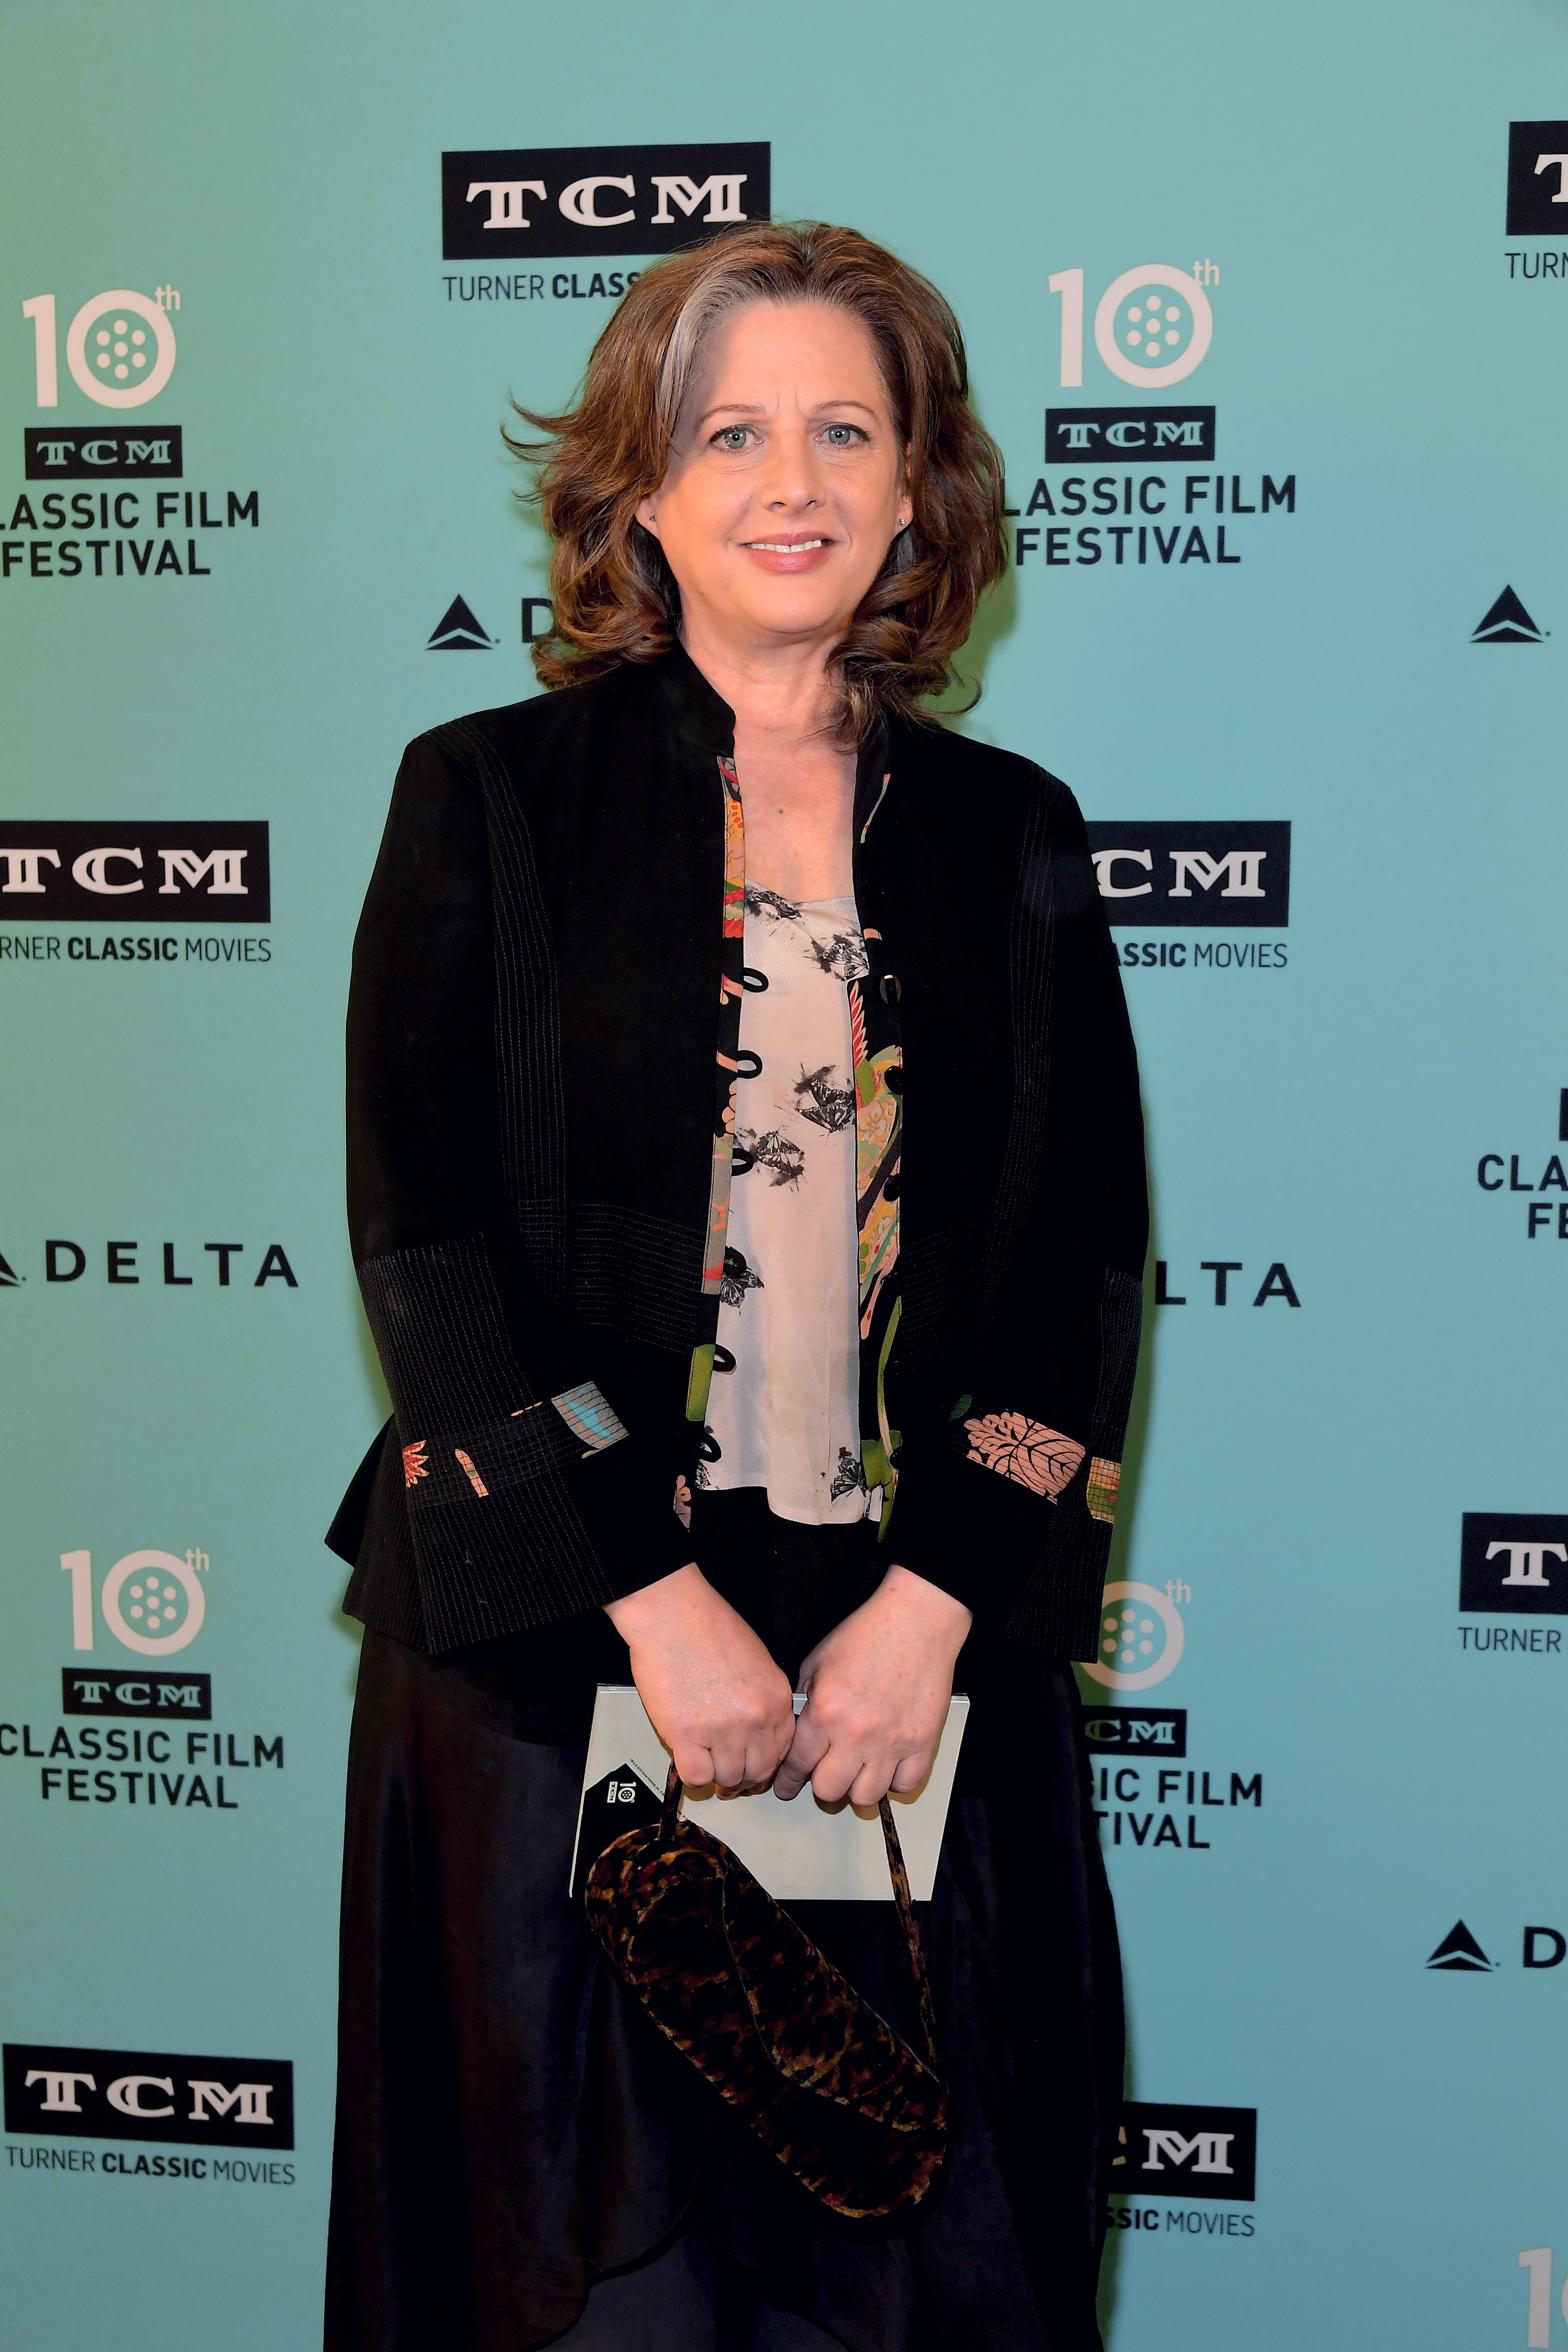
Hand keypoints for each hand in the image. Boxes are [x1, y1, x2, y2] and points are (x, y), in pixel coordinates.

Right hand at [604, 1564, 795, 1792]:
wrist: (673, 1614)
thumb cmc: (708, 1627)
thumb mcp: (758, 1661)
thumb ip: (763, 1698)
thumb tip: (757, 1728)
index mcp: (776, 1698)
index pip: (783, 1750)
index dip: (766, 1763)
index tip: (754, 1766)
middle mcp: (755, 1718)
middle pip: (759, 1772)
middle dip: (746, 1780)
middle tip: (732, 1779)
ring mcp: (722, 1730)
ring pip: (729, 1778)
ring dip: (719, 1778)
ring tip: (708, 1767)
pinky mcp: (687, 1735)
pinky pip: (697, 1776)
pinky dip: (694, 1776)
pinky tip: (689, 1760)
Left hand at [774, 1565, 971, 1806]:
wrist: (916, 1621)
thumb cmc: (869, 1633)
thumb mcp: (818, 1661)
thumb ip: (805, 1699)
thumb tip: (798, 1729)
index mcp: (826, 1711)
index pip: (797, 1764)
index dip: (787, 1779)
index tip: (785, 1785)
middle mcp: (857, 1733)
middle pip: (829, 1791)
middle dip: (821, 1785)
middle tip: (824, 1774)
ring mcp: (892, 1742)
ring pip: (866, 1796)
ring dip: (857, 1787)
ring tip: (856, 1772)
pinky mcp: (922, 1743)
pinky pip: (905, 1785)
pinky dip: (894, 1782)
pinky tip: (887, 1767)